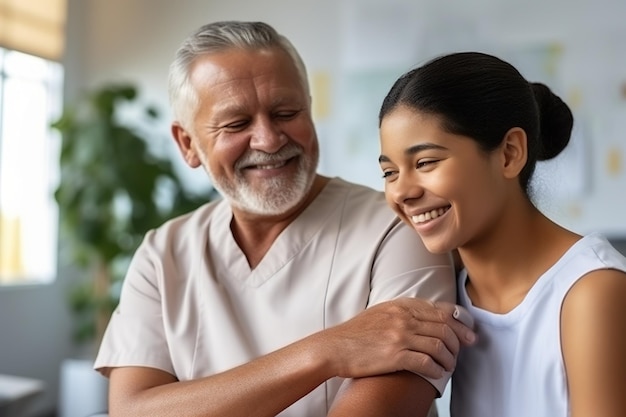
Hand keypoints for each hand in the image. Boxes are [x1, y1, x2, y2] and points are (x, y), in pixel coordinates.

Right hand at [317, 297, 475, 379]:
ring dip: (449, 358)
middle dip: (460, 340)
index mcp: (401, 305)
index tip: (467, 332)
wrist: (334, 347)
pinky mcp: (395, 356)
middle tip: (465, 349)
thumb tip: (425, 318)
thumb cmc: (355, 333)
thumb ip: (402, 312)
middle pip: (444, 327)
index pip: (440, 310)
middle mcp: (403, 318)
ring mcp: (399, 336)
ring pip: (439, 345)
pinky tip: (438, 373)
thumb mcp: (380, 313)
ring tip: (449, 365)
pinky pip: (426, 362)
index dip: (458, 322)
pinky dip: (437, 369)